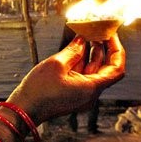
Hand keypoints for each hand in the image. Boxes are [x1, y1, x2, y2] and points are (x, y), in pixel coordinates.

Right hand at [6, 34, 124, 124]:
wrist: (24, 110)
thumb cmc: (39, 90)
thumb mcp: (56, 64)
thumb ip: (73, 50)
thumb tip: (82, 41)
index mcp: (91, 88)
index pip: (116, 68)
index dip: (116, 49)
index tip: (110, 35)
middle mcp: (90, 94)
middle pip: (105, 69)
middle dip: (103, 49)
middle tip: (96, 31)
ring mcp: (82, 95)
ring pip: (93, 72)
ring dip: (91, 54)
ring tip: (85, 36)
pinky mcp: (73, 94)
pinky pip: (83, 76)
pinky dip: (81, 62)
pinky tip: (75, 50)